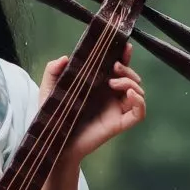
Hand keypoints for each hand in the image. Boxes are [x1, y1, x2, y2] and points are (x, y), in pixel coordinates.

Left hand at [37, 43, 146, 166]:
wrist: (53, 141)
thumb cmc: (52, 117)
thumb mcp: (49, 90)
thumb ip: (52, 71)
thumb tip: (65, 58)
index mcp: (98, 85)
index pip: (117, 68)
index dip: (124, 56)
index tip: (124, 47)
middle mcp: (110, 96)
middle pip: (131, 77)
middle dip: (127, 69)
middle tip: (114, 68)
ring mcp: (116, 110)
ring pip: (137, 91)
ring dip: (130, 82)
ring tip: (113, 83)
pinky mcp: (119, 123)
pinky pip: (139, 113)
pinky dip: (139, 101)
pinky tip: (129, 94)